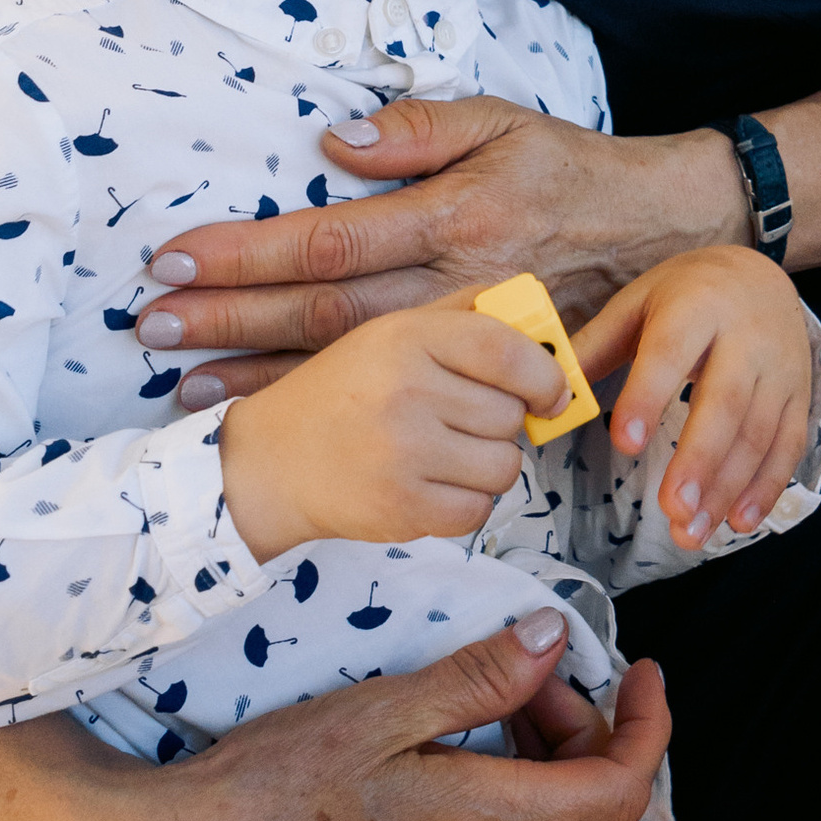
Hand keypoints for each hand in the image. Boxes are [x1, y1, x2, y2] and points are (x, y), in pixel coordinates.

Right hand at [41, 614, 672, 820]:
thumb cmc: (266, 782)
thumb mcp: (377, 707)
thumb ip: (476, 678)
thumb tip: (555, 641)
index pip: (616, 791)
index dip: (648, 727)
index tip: (641, 672)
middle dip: (599, 742)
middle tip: (546, 680)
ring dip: (557, 779)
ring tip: (503, 713)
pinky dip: (517, 813)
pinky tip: (464, 766)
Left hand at [150, 93, 752, 404]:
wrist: (658, 232)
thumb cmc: (569, 167)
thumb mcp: (506, 120)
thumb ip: (424, 127)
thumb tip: (341, 140)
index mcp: (453, 215)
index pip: (329, 240)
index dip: (248, 253)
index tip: (175, 260)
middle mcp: (452, 282)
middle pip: (323, 311)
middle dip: (230, 320)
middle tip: (150, 328)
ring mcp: (463, 335)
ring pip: (348, 360)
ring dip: (259, 373)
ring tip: (181, 385)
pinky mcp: (476, 367)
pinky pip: (387, 387)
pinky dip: (321, 397)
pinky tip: (266, 407)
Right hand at [215, 301, 575, 561]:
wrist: (271, 462)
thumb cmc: (344, 394)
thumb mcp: (391, 333)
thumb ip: (461, 316)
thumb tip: (538, 310)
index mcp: (407, 337)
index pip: (508, 351)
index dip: (544, 376)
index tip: (549, 395)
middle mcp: (406, 390)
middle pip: (511, 415)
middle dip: (498, 425)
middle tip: (458, 424)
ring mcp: (403, 452)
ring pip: (504, 466)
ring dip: (485, 467)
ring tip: (443, 456)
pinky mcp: (402, 507)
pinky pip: (478, 510)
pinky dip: (464, 504)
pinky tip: (431, 486)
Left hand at [576, 246, 818, 546]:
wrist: (760, 274)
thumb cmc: (686, 296)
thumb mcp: (638, 303)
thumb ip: (595, 347)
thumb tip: (550, 393)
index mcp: (695, 306)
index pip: (669, 353)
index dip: (648, 397)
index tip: (626, 444)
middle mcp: (745, 335)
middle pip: (725, 401)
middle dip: (698, 459)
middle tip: (671, 509)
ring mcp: (780, 366)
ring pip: (758, 431)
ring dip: (727, 487)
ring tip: (691, 532)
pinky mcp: (800, 393)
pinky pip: (789, 444)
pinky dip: (767, 487)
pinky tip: (739, 521)